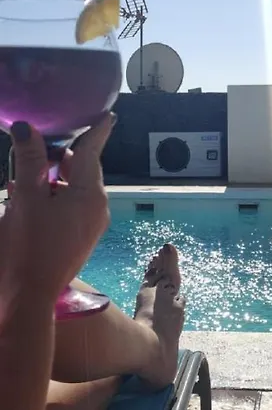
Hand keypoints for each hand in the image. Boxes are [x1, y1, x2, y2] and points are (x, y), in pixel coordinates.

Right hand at [0, 112, 114, 302]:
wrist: (31, 294)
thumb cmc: (29, 244)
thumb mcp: (26, 198)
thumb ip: (29, 161)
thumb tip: (28, 128)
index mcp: (90, 194)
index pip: (92, 153)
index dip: (97, 132)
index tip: (107, 115)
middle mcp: (99, 206)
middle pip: (84, 170)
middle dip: (65, 156)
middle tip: (44, 144)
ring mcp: (94, 222)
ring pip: (77, 188)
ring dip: (56, 177)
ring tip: (31, 173)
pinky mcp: (84, 234)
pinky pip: (74, 205)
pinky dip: (57, 195)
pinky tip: (36, 196)